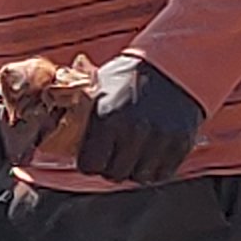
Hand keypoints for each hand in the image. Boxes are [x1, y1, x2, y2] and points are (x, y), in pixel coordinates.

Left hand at [74, 54, 204, 182]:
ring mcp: (160, 137)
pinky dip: (156, 169)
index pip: (90, 165)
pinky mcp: (181, 142)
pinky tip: (151, 153)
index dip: (90, 161)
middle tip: (114, 153)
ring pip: (140, 177)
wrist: (171, 62)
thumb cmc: (128, 76)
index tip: (94, 155)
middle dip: (111, 167)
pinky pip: (163, 174)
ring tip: (134, 152)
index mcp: (107, 117)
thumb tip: (60, 141)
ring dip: (135, 169)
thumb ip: (83, 117)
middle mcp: (134, 129)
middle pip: (115, 174)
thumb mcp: (98, 89)